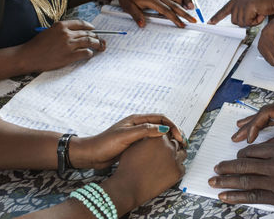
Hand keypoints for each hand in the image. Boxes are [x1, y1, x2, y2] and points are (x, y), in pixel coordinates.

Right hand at [20, 20, 104, 71]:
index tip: (93, 29)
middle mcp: (66, 34)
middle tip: (99, 40)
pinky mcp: (70, 56)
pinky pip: (86, 53)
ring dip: (97, 44)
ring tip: (100, 46)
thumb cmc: (37, 45)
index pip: (80, 23)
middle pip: (87, 33)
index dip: (89, 26)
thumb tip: (75, 34)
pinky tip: (90, 54)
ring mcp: (69, 45)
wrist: (28, 56)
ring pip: (90, 42)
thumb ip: (62, 31)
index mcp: (61, 26)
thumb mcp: (49, 32)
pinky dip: (90, 53)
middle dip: (96, 36)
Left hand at [69, 114, 186, 168]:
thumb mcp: (125, 136)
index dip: (172, 126)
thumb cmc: (105, 144)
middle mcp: (138, 125)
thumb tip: (163, 131)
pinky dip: (161, 147)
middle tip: (183, 143)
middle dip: (174, 132)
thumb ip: (144, 131)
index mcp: (137, 120)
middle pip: (162, 125)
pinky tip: (164, 155)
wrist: (91, 155)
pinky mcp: (135, 145)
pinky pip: (152, 144)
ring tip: (177, 148)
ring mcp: (137, 135)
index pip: (161, 118)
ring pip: (158, 135)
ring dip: (169, 140)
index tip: (179, 137)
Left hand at [99, 0, 195, 27]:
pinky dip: (180, 1)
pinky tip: (186, 4)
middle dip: (185, 14)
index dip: (174, 18)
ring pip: (175, 0)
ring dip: (185, 6)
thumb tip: (142, 25)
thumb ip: (136, 15)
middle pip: (174, 5)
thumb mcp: (128, 6)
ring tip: (193, 13)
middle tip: (194, 21)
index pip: (166, 10)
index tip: (182, 25)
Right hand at [101, 135, 186, 215]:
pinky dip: (177, 168)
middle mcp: (168, 146)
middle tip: (167, 152)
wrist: (129, 186)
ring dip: (177, 156)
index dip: (166, 137)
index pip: (168, 132)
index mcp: (158, 138)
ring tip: (168, 161)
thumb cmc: (129, 167)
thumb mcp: (135, 146)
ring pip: (182, 153)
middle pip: (176, 142)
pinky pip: (182, 167)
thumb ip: (147, 138)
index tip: (165, 140)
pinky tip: (168, 171)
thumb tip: (153, 135)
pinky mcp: (178, 172)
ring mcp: (175, 159)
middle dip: (172, 146)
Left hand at [209, 0, 273, 25]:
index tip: (210, 22)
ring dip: (252, 22)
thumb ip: (246, 9)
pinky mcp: (248, 6)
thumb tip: (239, 20)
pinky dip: (257, 21)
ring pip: (241, 23)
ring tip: (261, 12)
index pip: (225, 8)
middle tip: (258, 15)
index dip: (218, 16)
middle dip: (247, 22)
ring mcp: (243, 1)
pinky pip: (248, 22)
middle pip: (235, 20)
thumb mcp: (256, 3)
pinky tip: (263, 12)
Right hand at [232, 98, 273, 143]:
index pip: (268, 113)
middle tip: (235, 135)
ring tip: (240, 129)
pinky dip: (267, 123)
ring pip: (269, 114)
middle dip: (249, 124)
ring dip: (255, 123)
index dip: (255, 125)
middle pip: (265, 112)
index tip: (249, 139)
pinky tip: (263, 129)